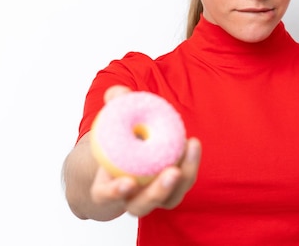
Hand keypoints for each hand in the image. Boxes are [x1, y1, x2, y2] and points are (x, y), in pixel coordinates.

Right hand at [89, 85, 201, 216]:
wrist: (124, 153)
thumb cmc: (115, 139)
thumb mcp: (111, 120)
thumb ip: (114, 105)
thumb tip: (119, 92)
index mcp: (105, 186)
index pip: (105, 195)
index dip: (115, 192)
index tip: (128, 182)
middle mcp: (129, 197)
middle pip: (142, 205)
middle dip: (158, 191)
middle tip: (172, 172)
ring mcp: (153, 196)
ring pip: (170, 198)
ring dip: (184, 177)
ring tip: (192, 148)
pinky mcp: (172, 188)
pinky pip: (184, 182)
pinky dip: (190, 164)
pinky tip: (193, 144)